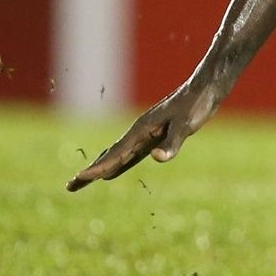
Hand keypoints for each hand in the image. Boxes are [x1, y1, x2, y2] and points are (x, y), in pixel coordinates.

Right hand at [65, 77, 224, 190]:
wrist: (206, 87)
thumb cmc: (197, 105)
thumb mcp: (186, 125)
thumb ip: (172, 143)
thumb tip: (157, 158)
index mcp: (142, 130)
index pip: (116, 154)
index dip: (98, 168)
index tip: (79, 178)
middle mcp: (139, 132)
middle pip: (109, 156)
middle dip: (90, 172)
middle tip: (69, 187)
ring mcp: (145, 134)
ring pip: (117, 155)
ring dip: (100, 168)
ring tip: (83, 180)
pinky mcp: (154, 135)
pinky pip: (129, 154)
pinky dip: (118, 164)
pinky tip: (114, 171)